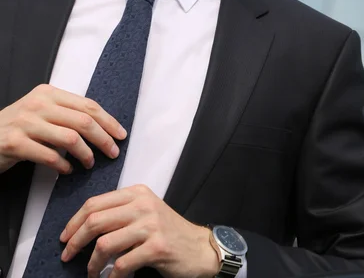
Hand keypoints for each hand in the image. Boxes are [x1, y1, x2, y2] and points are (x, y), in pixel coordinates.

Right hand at [0, 84, 126, 173]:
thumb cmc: (17, 126)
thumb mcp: (41, 111)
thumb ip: (65, 113)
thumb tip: (102, 125)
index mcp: (49, 93)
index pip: (87, 105)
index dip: (108, 121)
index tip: (121, 135)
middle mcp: (38, 104)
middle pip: (83, 121)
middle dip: (103, 139)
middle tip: (113, 153)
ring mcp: (25, 122)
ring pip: (70, 138)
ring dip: (86, 154)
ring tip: (89, 163)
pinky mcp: (15, 143)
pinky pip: (49, 156)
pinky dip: (63, 166)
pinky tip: (67, 170)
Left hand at [59, 184, 219, 277]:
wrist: (199, 248)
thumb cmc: (168, 232)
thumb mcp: (145, 212)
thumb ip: (120, 213)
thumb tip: (84, 227)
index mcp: (136, 193)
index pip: (95, 202)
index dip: (74, 221)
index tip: (65, 237)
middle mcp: (143, 204)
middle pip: (95, 220)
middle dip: (76, 241)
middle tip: (67, 256)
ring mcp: (150, 225)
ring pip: (105, 244)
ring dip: (92, 264)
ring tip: (91, 273)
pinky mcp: (157, 247)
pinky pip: (123, 264)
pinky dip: (112, 277)